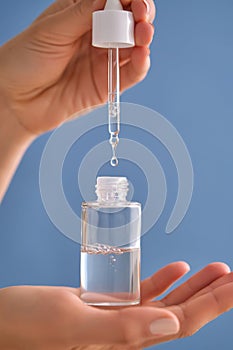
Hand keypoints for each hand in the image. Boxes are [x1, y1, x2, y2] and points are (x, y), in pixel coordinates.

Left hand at [0, 0, 154, 134]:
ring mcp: (102, 61)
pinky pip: (130, 74)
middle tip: (141, 14)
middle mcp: (95, 37)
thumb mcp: (51, 30)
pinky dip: (140, 64)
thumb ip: (82, 14)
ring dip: (143, 38)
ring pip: (133, 46)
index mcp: (80, 15)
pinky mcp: (106, 84)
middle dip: (140, 14)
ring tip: (143, 34)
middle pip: (128, 21)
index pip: (112, 1)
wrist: (16, 101)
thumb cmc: (24, 61)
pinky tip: (141, 55)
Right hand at [0, 262, 231, 349]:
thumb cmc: (25, 327)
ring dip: (193, 286)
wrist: (2, 322)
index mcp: (123, 343)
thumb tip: (169, 323)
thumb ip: (121, 328)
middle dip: (212, 295)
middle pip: (181, 314)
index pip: (181, 323)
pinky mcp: (104, 306)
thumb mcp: (71, 323)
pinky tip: (178, 269)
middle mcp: (126, 334)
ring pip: (166, 302)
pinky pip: (141, 293)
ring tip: (217, 269)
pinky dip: (162, 281)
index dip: (213, 304)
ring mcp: (117, 320)